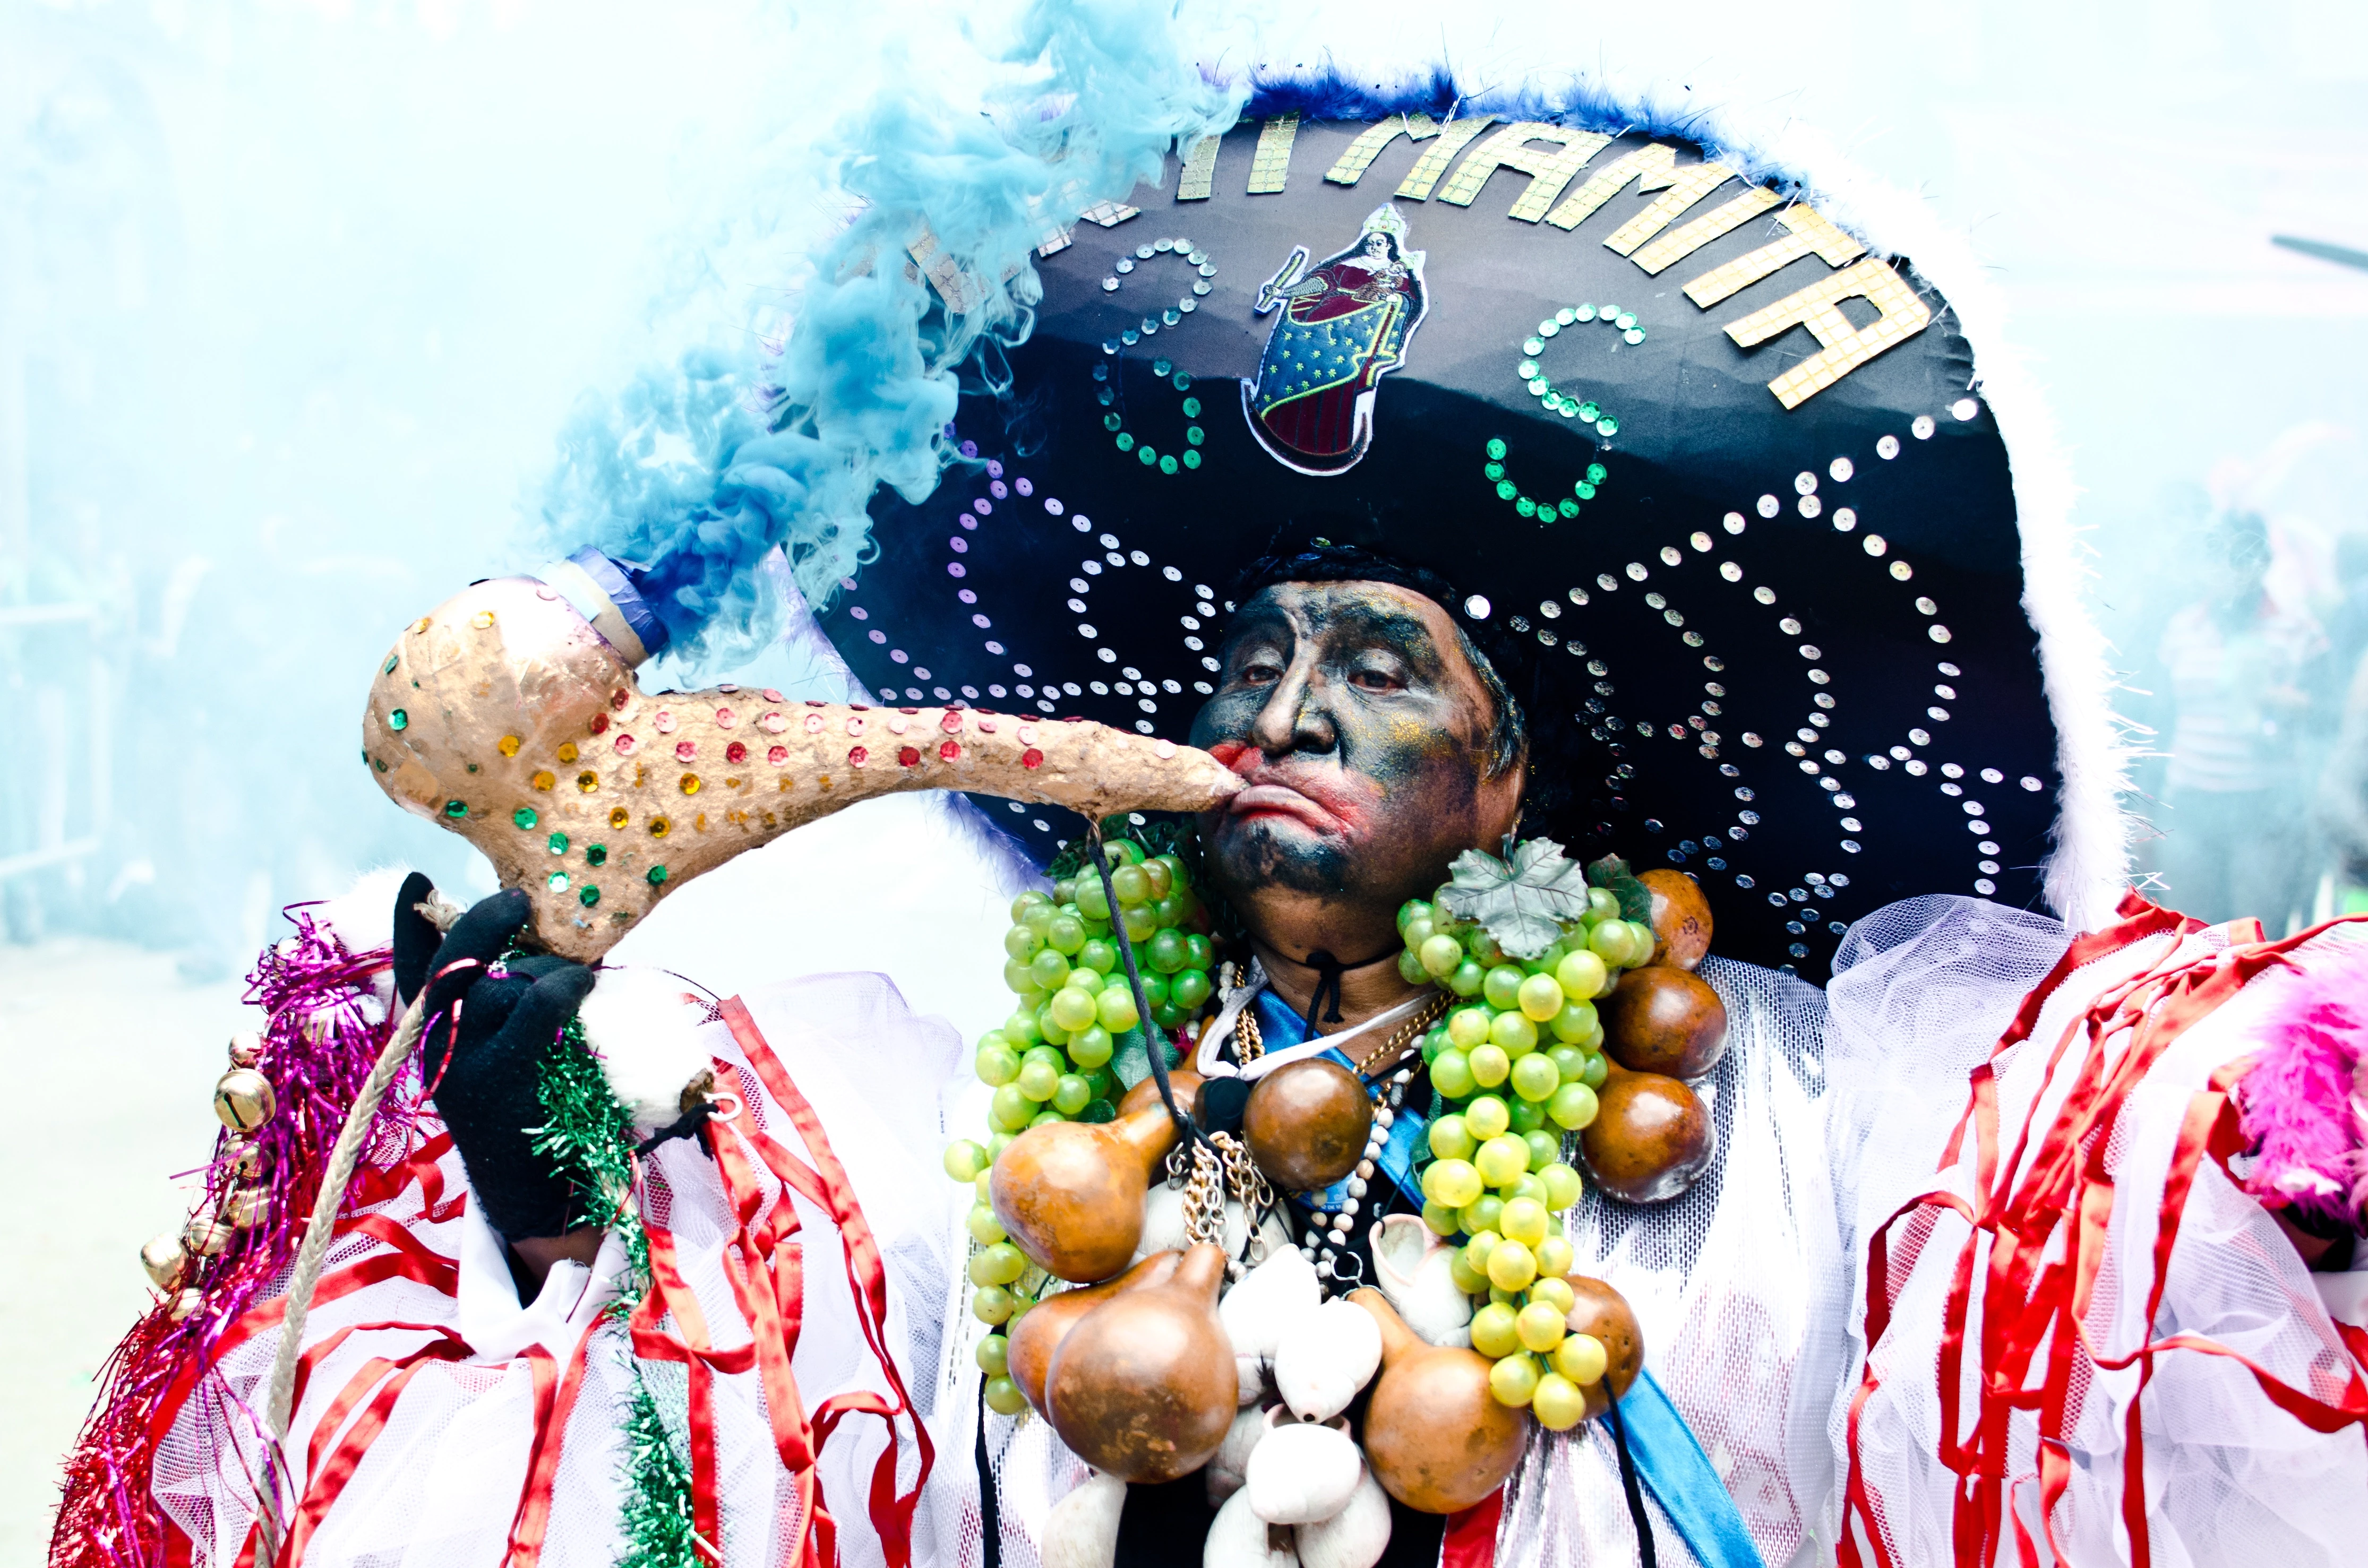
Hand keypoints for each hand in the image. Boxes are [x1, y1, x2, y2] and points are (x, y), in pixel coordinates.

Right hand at [391, 874, 598, 1240]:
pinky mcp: (502, 1081)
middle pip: (450, 964)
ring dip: (546, 970)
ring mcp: (464, 1066)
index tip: (415, 880)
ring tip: (575, 984)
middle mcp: (434, 1051)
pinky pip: (534, 1007)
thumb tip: (535, 947)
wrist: (537, 1204)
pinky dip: (562, 986)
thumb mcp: (503, 1059)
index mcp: (428, 1043)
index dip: (405, 922)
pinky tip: (581, 985)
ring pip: (500, 984)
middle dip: (485, 920)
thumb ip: (503, 1011)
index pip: (409, 971)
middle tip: (520, 900)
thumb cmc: (534, 1118)